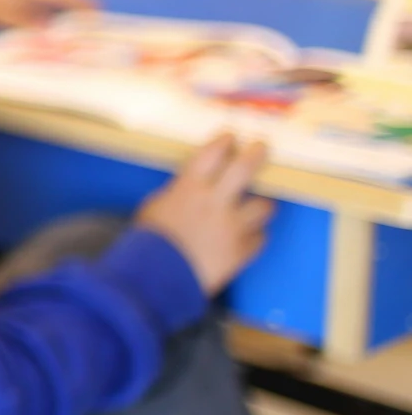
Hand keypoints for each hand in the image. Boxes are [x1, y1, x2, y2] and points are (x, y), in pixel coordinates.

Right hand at [137, 133, 272, 294]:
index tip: (231, 136)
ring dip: (261, 206)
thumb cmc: (149, 241)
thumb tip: (191, 189)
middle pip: (245, 169)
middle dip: (256, 154)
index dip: (224, 141)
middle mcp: (216, 202)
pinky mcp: (242, 251)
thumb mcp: (155, 207)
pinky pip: (259, 239)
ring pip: (264, 206)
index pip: (212, 153)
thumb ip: (178, 194)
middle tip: (262, 147)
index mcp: (189, 188)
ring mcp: (233, 227)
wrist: (158, 278)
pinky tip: (243, 240)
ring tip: (257, 208)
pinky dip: (253, 238)